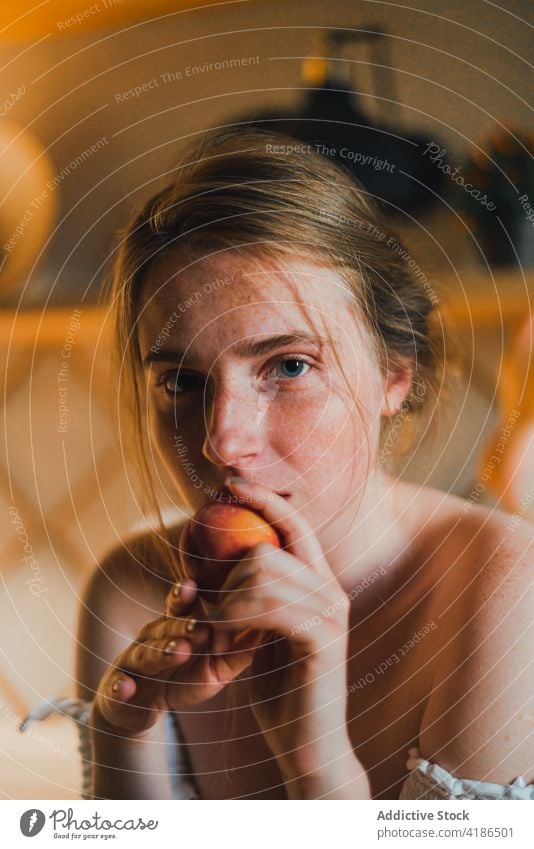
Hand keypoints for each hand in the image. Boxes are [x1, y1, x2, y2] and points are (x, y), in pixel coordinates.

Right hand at [92, 579, 255, 736]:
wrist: (137, 708)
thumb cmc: (182, 679)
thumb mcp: (215, 668)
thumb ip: (239, 651)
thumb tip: (270, 627)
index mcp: (175, 628)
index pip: (180, 607)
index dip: (184, 596)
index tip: (193, 585)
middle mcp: (152, 639)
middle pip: (165, 629)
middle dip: (181, 627)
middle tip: (200, 627)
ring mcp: (133, 663)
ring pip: (145, 655)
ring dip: (160, 653)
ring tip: (178, 652)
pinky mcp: (118, 692)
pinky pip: (117, 688)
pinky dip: (120, 688)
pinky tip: (124, 688)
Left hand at [209, 478, 363, 792]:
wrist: (308, 745)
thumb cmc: (277, 690)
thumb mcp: (256, 633)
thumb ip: (247, 597)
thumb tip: (210, 560)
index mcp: (319, 582)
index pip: (294, 523)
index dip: (263, 498)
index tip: (228, 482)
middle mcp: (331, 589)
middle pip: (266, 547)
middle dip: (222, 576)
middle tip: (203, 613)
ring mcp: (331, 612)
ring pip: (263, 570)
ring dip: (223, 602)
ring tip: (213, 638)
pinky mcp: (323, 637)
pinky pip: (267, 604)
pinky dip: (232, 618)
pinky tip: (220, 642)